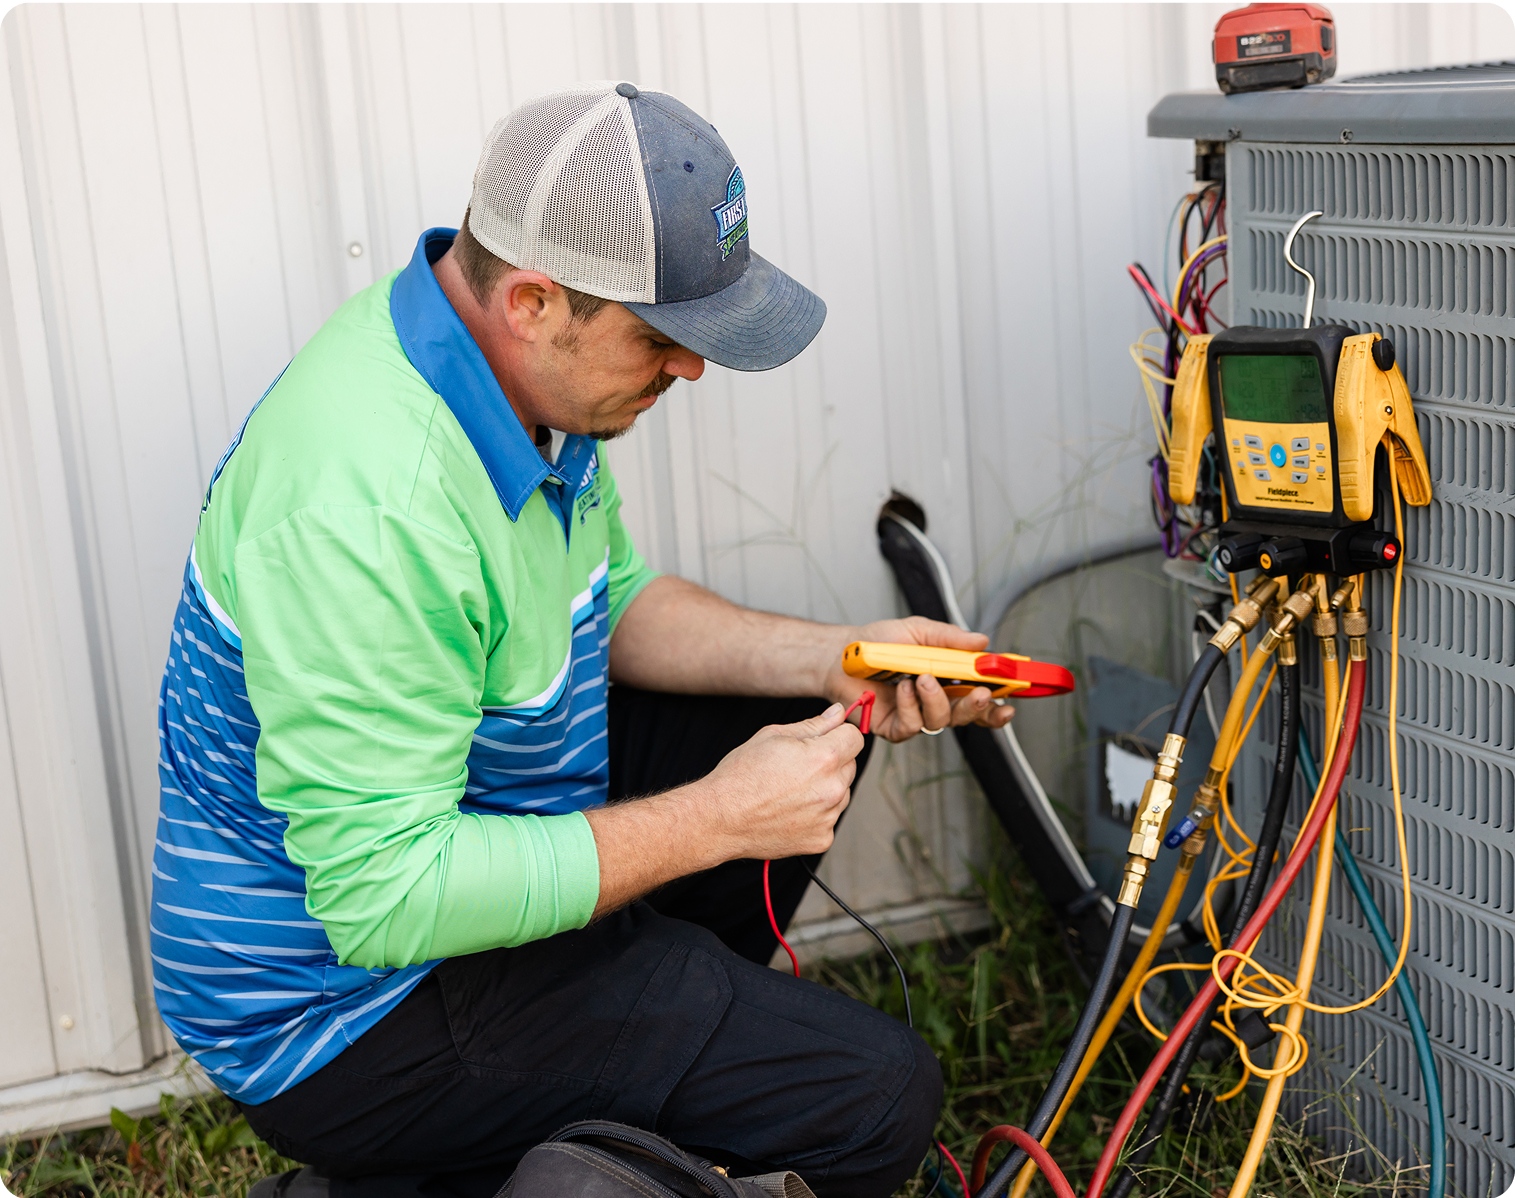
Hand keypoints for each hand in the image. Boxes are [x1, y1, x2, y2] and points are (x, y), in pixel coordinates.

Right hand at [696, 703, 863, 859]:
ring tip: (790, 790)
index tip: (824, 739)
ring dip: (826, 789)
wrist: (720, 818)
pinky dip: (816, 815)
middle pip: (850, 766)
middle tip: (797, 767)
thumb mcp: (773, 736)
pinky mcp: (822, 839)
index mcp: (824, 758)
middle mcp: (832, 789)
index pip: (854, 737)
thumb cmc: (741, 774)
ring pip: (841, 793)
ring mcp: (828, 817)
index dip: (838, 734)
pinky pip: (829, 818)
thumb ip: (814, 724)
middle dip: (832, 762)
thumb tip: (838, 713)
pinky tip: (789, 810)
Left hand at [822, 616, 1015, 742]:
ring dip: (937, 700)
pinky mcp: (893, 727)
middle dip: (978, 707)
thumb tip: (983, 642)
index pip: (979, 698)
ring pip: (941, 722)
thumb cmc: (878, 642)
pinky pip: (911, 726)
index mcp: (947, 680)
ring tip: (922, 678)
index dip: (997, 706)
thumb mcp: (918, 631)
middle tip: (980, 693)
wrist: (841, 653)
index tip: (1011, 703)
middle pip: (967, 716)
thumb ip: (950, 638)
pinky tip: (902, 688)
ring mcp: (915, 716)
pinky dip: (910, 706)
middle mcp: (934, 702)